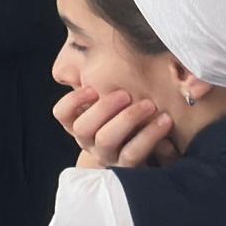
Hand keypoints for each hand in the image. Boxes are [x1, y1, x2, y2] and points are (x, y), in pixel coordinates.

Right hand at [58, 87, 174, 172]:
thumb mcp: (108, 99)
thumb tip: (85, 58)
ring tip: (149, 105)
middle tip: (126, 94)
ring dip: (128, 119)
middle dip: (104, 108)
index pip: (61, 114)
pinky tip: (164, 120)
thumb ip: (98, 81)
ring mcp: (106, 156)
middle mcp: (88, 142)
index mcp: (78, 124)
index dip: (73, 101)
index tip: (93, 88)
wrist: (144, 148)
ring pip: (107, 139)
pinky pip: (133, 153)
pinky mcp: (127, 166)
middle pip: (84, 128)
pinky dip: (149, 135)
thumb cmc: (125, 114)